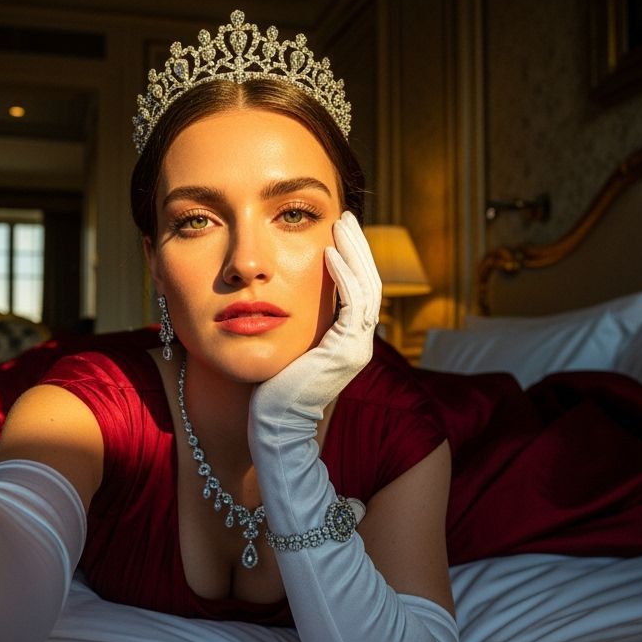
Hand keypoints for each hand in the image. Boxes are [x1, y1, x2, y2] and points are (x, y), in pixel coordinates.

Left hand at [252, 211, 381, 422]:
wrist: (275, 425)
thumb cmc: (272, 389)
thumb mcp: (289, 347)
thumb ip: (298, 325)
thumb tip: (282, 297)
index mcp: (349, 342)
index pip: (359, 291)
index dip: (352, 259)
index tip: (338, 231)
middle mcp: (359, 344)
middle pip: (369, 283)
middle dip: (358, 247)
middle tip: (346, 216)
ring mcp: (357, 348)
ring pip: (366, 288)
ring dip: (353, 252)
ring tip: (340, 224)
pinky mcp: (347, 350)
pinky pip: (352, 303)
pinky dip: (343, 275)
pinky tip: (328, 252)